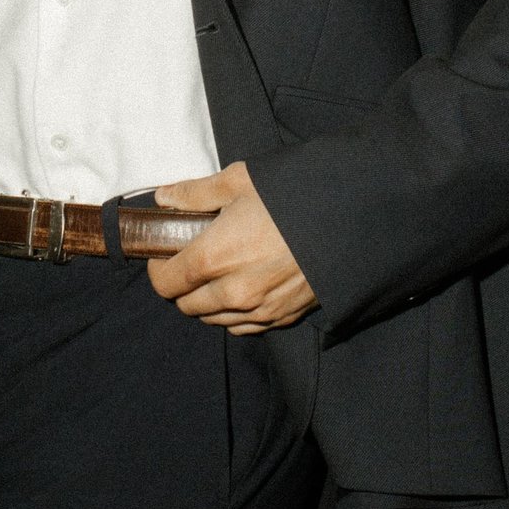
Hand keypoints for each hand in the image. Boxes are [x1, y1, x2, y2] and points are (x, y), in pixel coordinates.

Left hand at [146, 162, 316, 334]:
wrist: (349, 218)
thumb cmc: (292, 195)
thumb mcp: (240, 181)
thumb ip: (195, 193)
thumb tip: (164, 197)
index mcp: (213, 258)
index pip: (165, 283)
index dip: (159, 268)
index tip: (165, 253)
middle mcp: (232, 292)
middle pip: (186, 305)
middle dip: (183, 285)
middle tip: (193, 259)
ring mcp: (259, 309)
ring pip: (214, 319)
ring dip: (208, 301)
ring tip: (220, 272)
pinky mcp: (282, 316)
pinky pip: (244, 326)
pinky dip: (235, 313)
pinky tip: (244, 287)